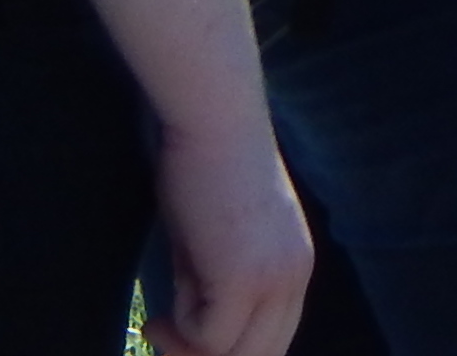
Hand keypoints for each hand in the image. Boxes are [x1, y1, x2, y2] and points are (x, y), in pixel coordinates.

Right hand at [144, 117, 313, 355]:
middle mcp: (296, 275)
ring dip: (189, 350)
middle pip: (263, 354)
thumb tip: (197, 340)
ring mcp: (276, 277)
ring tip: (160, 324)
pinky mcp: (245, 277)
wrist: (212, 124)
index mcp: (295, 265)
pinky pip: (211, 339)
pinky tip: (160, 311)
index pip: (275, 338)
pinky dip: (180, 332)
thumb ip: (220, 287)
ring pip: (238, 355)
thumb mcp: (217, 244)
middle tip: (164, 338)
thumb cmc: (204, 172)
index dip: (228, 351)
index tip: (182, 336)